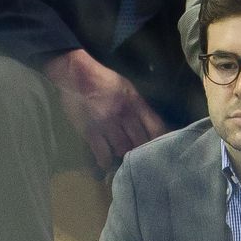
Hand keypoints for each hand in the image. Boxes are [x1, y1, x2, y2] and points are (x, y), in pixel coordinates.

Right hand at [43, 49, 165, 169]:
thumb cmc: (105, 81)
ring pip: (123, 149)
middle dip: (143, 153)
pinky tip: (106, 164)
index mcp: (136, 103)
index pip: (156, 128)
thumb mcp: (130, 90)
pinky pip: (102, 152)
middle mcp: (124, 115)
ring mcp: (107, 124)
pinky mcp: (90, 131)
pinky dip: (105, 160)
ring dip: (124, 156)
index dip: (161, 142)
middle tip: (144, 160)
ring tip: (125, 161)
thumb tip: (151, 128)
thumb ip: (140, 109)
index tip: (163, 150)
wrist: (77, 76)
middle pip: (140, 142)